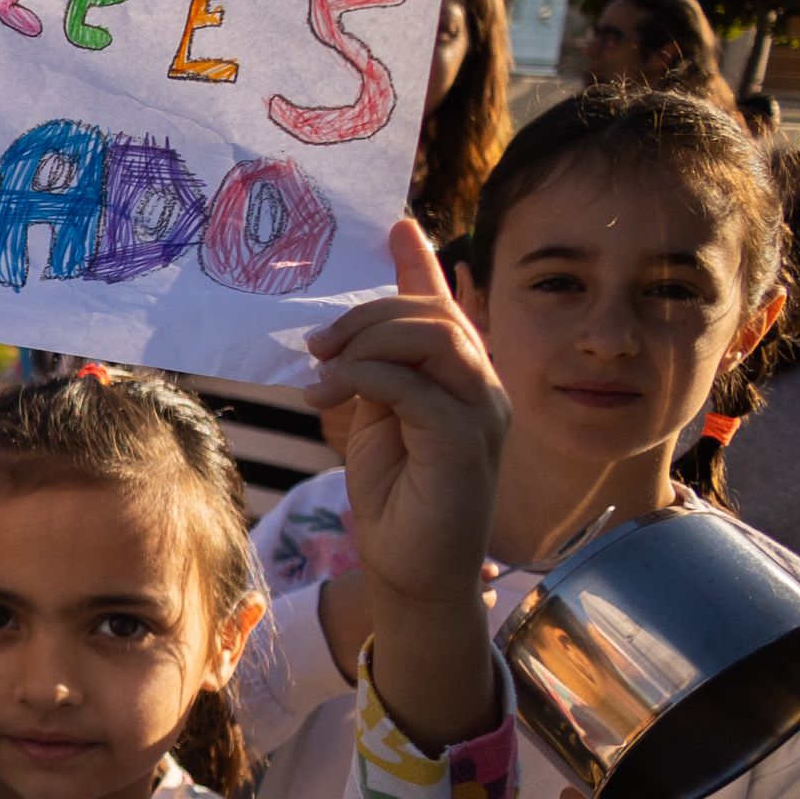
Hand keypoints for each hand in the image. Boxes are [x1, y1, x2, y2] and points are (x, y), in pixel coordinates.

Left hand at [308, 219, 507, 612]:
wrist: (411, 571)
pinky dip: (365, 377)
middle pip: (433, 315)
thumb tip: (345, 337)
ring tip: (321, 372)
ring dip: (366, 343)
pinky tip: (329, 395)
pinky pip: (414, 385)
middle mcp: (483, 389)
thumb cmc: (396, 500)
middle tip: (316, 344)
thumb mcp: (377, 422)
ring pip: (432, 339)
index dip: (421, 265)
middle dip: (367, 315)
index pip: (445, 308)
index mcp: (462, 380)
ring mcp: (481, 413)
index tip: (397, 226)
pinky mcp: (463, 440)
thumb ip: (375, 376)